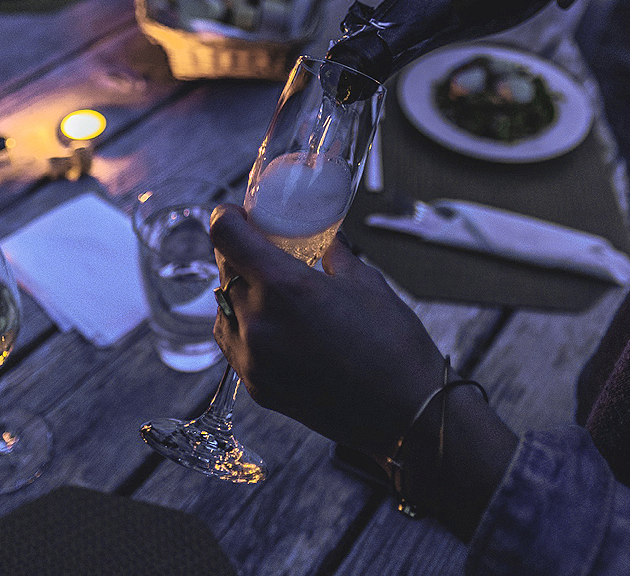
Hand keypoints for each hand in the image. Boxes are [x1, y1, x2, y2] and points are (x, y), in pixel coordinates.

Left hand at [209, 203, 446, 459]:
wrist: (406, 415)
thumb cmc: (393, 345)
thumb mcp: (365, 282)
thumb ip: (331, 254)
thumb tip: (321, 235)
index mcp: (284, 287)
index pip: (225, 236)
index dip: (225, 217)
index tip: (236, 214)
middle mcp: (258, 322)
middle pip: (224, 270)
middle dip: (238, 253)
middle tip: (261, 248)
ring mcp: (253, 359)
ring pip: (223, 308)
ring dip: (239, 291)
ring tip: (271, 290)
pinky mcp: (257, 386)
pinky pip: (233, 344)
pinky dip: (244, 326)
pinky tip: (274, 323)